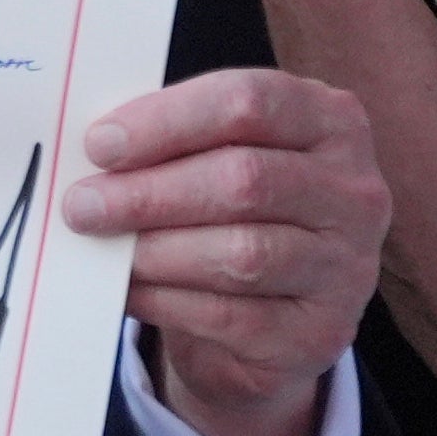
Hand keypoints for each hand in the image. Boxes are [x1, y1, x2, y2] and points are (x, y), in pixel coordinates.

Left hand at [64, 71, 385, 435]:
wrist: (273, 319)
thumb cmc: (232, 213)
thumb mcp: (217, 159)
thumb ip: (172, 144)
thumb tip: (95, 150)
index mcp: (331, 122)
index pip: (250, 102)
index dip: (167, 121)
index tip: (99, 145)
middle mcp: (354, 191)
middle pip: (243, 180)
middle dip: (149, 192)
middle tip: (82, 205)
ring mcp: (348, 266)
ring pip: (240, 253)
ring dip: (154, 250)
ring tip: (102, 246)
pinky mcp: (322, 333)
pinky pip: (231, 315)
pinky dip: (165, 300)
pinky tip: (127, 289)